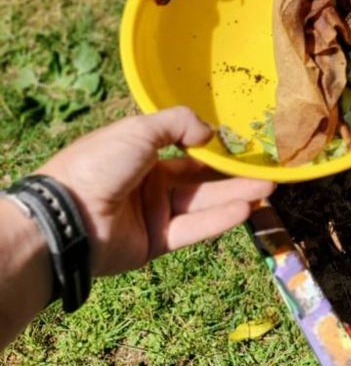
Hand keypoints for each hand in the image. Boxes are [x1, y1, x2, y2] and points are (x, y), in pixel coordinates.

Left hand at [39, 107, 273, 277]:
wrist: (68, 216)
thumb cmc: (100, 163)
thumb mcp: (140, 128)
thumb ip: (179, 123)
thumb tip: (210, 133)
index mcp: (141, 152)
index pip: (186, 149)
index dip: (215, 148)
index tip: (245, 145)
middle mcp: (149, 182)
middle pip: (200, 177)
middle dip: (234, 174)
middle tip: (268, 171)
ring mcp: (154, 213)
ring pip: (203, 203)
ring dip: (235, 195)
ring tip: (268, 189)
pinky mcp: (156, 242)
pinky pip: (193, 229)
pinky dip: (219, 219)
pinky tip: (246, 209)